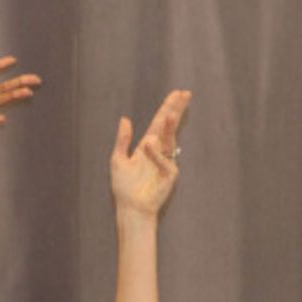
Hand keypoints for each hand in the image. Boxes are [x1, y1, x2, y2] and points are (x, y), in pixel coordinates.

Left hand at [110, 90, 191, 216]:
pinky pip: (165, 161)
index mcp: (146, 146)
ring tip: (170, 113)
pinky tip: (150, 145)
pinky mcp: (170, 175)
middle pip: (169, 127)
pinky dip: (157, 154)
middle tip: (184, 94)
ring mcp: (166, 162)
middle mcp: (158, 152)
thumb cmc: (124, 187)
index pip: (158, 123)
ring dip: (170, 127)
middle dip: (176, 110)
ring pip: (170, 140)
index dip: (167, 108)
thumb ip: (122, 140)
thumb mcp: (117, 160)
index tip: (177, 93)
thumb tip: (125, 119)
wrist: (130, 207)